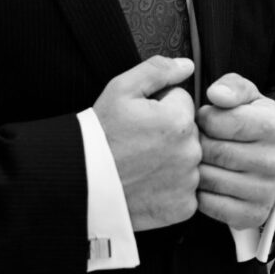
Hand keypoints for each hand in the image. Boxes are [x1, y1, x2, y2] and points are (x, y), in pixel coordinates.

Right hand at [93, 56, 200, 231]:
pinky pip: (185, 189)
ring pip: (187, 159)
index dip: (160, 105)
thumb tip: (187, 65)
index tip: (141, 118)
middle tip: (139, 141)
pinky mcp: (184, 208)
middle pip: (188, 131)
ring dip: (171, 159)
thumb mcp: (121, 89)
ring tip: (141, 162)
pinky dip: (170, 187)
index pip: (182, 100)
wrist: (84, 182)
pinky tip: (148, 182)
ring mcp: (188, 183)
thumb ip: (158, 70)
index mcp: (179, 120)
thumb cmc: (101, 135)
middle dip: (168, 132)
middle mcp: (190, 152)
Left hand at [196, 72, 274, 229]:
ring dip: (196, 167)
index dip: (204, 117)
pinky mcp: (252, 215)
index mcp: (274, 128)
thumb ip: (231, 87)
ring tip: (201, 157)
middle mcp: (274, 163)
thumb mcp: (248, 97)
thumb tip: (215, 94)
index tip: (206, 118)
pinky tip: (205, 179)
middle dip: (197, 142)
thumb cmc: (252, 122)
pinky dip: (200, 191)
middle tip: (199, 139)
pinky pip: (209, 204)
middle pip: (212, 151)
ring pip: (208, 179)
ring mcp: (265, 192)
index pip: (218, 121)